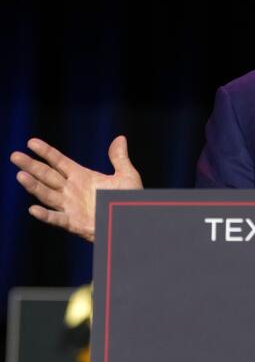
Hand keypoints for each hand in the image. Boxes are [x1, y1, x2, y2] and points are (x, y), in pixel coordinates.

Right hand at [10, 136, 142, 241]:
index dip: (46, 152)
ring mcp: (71, 207)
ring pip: (48, 195)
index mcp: (81, 176)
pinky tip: (33, 209)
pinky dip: (46, 215)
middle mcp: (72, 190)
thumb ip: (119, 158)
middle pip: (47, 176)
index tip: (31, 142)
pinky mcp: (75, 223)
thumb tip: (120, 138)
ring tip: (21, 176)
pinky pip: (57, 219)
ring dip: (34, 187)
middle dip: (31, 166)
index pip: (59, 162)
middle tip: (14, 156)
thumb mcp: (126, 176)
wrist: (133, 221)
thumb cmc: (129, 200)